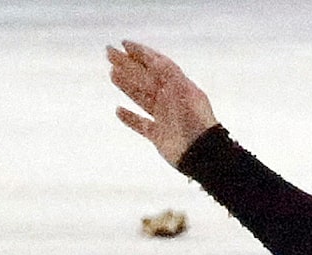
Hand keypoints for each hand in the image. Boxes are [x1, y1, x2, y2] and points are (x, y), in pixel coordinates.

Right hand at [109, 40, 216, 164]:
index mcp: (178, 86)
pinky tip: (118, 110)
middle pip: (145, 78)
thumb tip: (152, 58)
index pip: (158, 64)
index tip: (124, 44)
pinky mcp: (159, 136)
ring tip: (112, 74)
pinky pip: (141, 125)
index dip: (141, 53)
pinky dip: (130, 118)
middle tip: (109, 53)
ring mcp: (165, 118)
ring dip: (126, 85)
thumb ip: (167, 73)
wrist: (202, 153)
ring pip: (141, 98)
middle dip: (127, 64)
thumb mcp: (182, 90)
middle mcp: (171, 100)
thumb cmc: (195, 120)